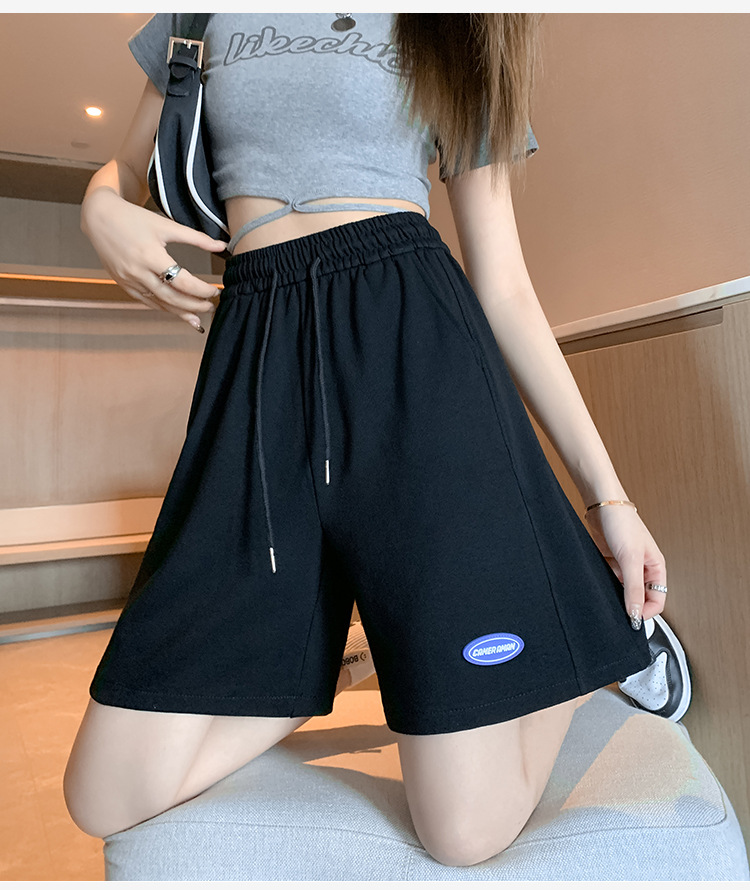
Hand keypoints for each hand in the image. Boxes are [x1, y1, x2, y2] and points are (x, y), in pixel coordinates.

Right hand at [81, 187, 227, 329]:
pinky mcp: (123, 284)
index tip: (214, 290)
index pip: (183, 282)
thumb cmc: (133, 218)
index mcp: (150, 255)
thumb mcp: (166, 225)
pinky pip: (147, 301)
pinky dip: (163, 308)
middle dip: (194, 305)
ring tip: (198, 318)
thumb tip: (222, 245)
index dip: (201, 290)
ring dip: (180, 312)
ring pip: (159, 303)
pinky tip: (176, 312)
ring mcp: (129, 280)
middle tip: (211, 306)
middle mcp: (138, 271)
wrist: (99, 217)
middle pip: (172, 297)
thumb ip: (196, 237)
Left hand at [583, 505, 666, 627]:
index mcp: (656, 568)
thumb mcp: (630, 559)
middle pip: (641, 598)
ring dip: (618, 597)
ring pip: (624, 591)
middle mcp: (642, 569)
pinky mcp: (611, 563)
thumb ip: (634, 588)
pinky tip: (600, 587)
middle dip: (632, 607)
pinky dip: (607, 587)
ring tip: (608, 598)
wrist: (601, 506)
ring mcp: (625, 567)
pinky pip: (611, 582)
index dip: (646, 613)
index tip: (631, 620)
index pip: (658, 601)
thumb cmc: (622, 523)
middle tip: (619, 614)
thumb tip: (636, 613)